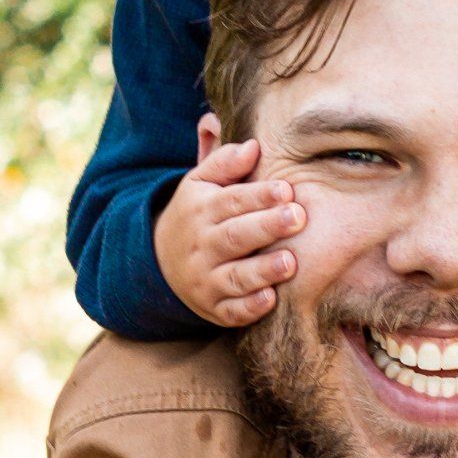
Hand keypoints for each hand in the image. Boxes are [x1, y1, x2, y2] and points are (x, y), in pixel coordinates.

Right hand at [152, 112, 304, 326]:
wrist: (159, 262)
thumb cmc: (197, 215)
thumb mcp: (199, 184)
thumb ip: (224, 163)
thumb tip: (253, 146)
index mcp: (201, 210)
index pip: (231, 201)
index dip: (258, 196)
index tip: (286, 189)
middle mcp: (202, 246)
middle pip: (234, 237)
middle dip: (266, 227)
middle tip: (298, 217)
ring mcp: (206, 280)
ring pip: (234, 277)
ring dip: (262, 271)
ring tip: (290, 261)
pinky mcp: (214, 307)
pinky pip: (231, 311)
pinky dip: (249, 308)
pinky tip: (270, 300)